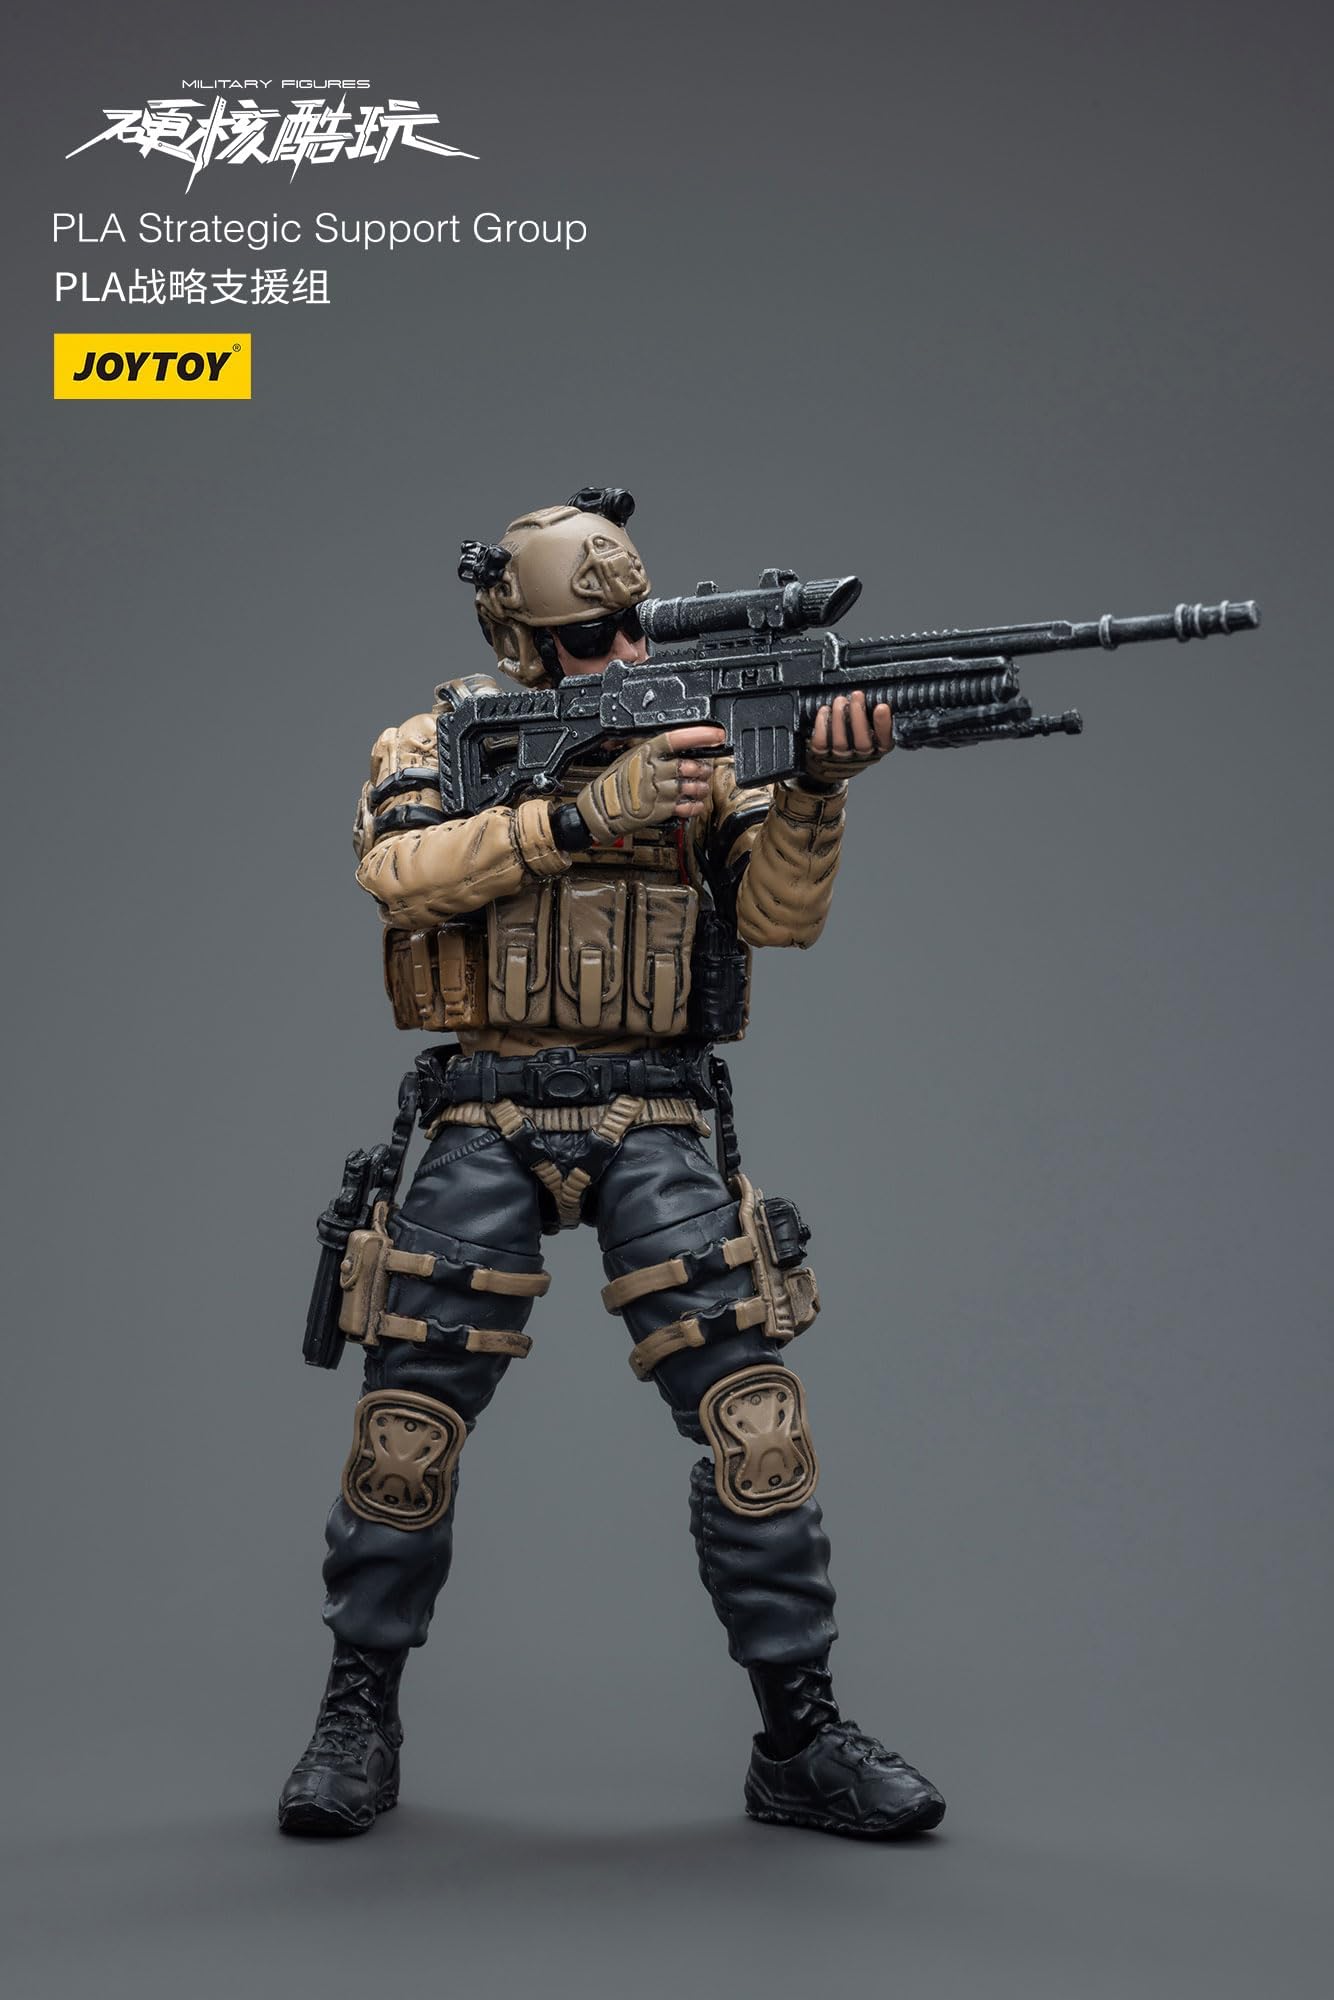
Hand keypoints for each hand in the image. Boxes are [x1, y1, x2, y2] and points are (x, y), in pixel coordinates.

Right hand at [576, 724, 725, 841]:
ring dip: (702, 787)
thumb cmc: (616, 781)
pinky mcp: (660, 810)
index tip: (717, 735)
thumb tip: (680, 741)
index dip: (700, 736)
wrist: (601, 808)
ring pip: (692, 786)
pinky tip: (696, 803)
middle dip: (703, 767)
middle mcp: (653, 770)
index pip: (677, 739)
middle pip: (689, 765)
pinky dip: (696, 806)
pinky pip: (687, 807)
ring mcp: (658, 791)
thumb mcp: (630, 756)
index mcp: (646, 752)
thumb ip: (654, 750)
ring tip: (701, 786)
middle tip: (706, 768)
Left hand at [803, 690, 893, 784]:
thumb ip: (873, 718)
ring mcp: (840, 759)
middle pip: (862, 743)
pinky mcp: (821, 756)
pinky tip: (825, 711)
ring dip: (840, 717)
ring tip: (840, 700)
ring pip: (840, 742)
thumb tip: (876, 696)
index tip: (882, 707)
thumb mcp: (870, 731)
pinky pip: (821, 742)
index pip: (885, 740)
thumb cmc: (853, 740)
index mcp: (877, 750)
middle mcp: (860, 758)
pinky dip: (822, 724)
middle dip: (859, 716)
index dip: (884, 725)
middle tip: (857, 695)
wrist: (828, 764)